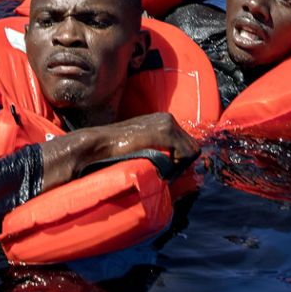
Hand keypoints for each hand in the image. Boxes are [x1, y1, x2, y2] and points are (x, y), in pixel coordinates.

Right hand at [84, 112, 199, 174]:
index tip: (165, 170)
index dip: (180, 161)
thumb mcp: (141, 145)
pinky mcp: (164, 131)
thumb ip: (157, 148)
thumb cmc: (115, 150)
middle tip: (164, 172)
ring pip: (191, 151)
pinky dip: (177, 165)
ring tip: (160, 170)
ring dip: (179, 165)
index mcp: (163, 120)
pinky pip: (185, 153)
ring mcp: (166, 123)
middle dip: (182, 163)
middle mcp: (167, 118)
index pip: (187, 143)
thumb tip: (171, 165)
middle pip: (192, 147)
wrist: (98, 144)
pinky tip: (160, 167)